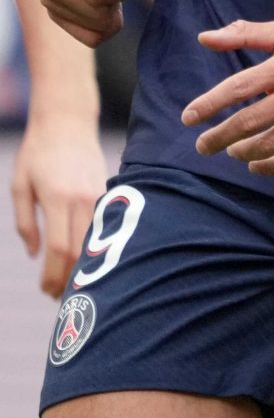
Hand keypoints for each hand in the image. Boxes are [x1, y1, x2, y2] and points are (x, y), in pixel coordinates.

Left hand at [11, 113, 102, 296]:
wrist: (67, 121)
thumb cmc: (37, 153)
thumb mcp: (20, 187)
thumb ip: (25, 223)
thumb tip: (36, 255)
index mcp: (57, 198)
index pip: (59, 248)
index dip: (53, 275)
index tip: (45, 291)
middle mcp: (82, 199)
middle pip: (82, 250)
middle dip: (70, 278)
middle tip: (58, 296)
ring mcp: (99, 195)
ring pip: (96, 241)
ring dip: (84, 265)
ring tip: (71, 282)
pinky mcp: (108, 192)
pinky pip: (103, 227)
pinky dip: (94, 247)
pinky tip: (84, 257)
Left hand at [181, 20, 273, 174]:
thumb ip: (246, 34)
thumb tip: (204, 38)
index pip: (239, 87)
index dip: (209, 105)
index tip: (188, 118)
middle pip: (249, 122)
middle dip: (219, 138)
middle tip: (203, 146)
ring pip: (271, 145)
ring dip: (244, 153)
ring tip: (234, 151)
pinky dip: (272, 167)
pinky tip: (257, 166)